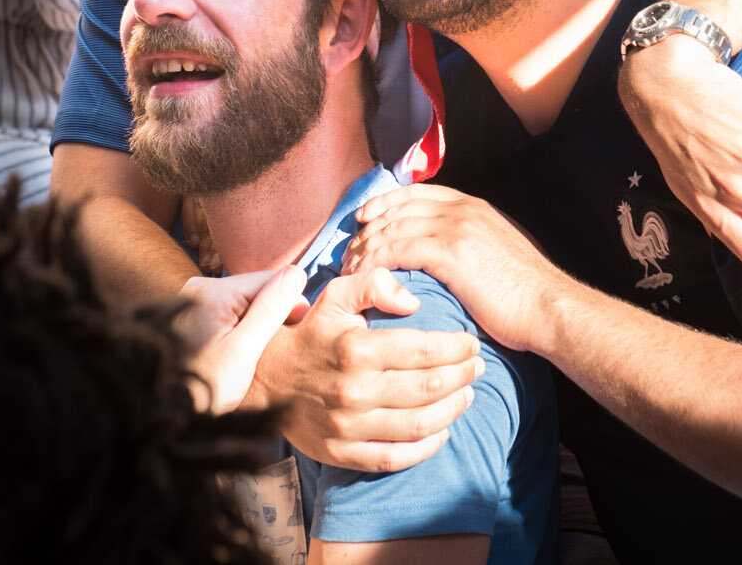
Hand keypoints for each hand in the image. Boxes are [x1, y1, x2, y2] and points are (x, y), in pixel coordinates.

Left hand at [179, 268, 308, 413]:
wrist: (167, 413)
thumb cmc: (205, 387)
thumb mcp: (244, 350)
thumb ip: (271, 309)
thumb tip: (297, 273)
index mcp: (213, 291)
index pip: (270, 280)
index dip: (290, 305)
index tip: (294, 334)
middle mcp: (200, 287)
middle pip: (257, 290)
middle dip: (272, 315)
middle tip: (272, 349)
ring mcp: (195, 301)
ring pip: (245, 302)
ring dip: (257, 323)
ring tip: (254, 354)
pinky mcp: (194, 316)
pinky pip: (230, 313)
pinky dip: (240, 328)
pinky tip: (238, 352)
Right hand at [246, 265, 482, 472]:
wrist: (263, 379)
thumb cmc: (309, 332)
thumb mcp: (335, 296)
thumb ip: (374, 284)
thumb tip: (413, 301)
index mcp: (356, 349)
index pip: (425, 350)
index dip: (458, 347)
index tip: (472, 343)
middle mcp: (354, 390)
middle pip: (429, 387)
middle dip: (463, 375)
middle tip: (478, 367)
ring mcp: (348, 426)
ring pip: (419, 424)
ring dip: (453, 409)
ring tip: (466, 394)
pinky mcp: (342, 453)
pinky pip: (395, 458)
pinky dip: (426, 447)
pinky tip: (442, 431)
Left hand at [345, 185, 565, 352]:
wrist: (550, 308)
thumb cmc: (529, 294)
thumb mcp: (504, 252)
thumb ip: (479, 243)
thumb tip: (462, 257)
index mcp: (474, 207)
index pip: (417, 194)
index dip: (385, 203)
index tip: (364, 218)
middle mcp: (463, 209)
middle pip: (399, 208)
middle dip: (368, 227)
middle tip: (348, 251)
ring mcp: (457, 227)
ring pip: (394, 226)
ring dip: (366, 247)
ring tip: (348, 268)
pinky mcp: (450, 251)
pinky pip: (398, 248)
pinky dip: (375, 261)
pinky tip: (363, 275)